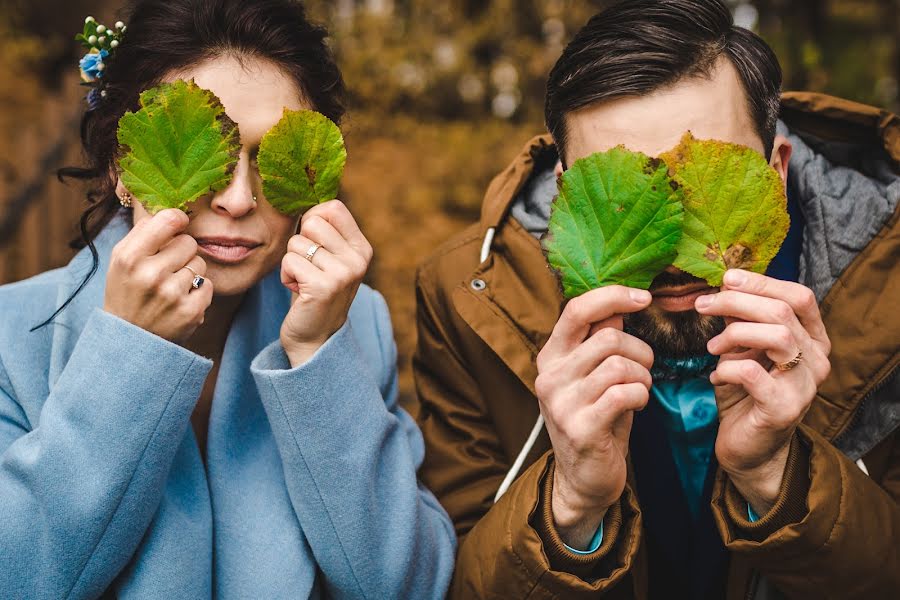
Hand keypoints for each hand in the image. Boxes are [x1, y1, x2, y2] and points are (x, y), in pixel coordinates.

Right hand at [104, 209, 212, 343]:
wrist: (129, 338)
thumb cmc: (127, 291)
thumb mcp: (121, 259)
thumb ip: (145, 233)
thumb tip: (173, 211)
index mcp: (129, 257)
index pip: (168, 220)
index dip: (177, 220)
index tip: (178, 224)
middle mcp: (150, 275)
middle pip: (189, 242)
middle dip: (182, 252)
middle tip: (167, 267)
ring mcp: (172, 295)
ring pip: (200, 263)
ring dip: (190, 272)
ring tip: (171, 287)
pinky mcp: (190, 312)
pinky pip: (208, 284)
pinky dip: (198, 291)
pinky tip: (180, 300)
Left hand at [280, 200, 372, 366]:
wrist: (315, 338)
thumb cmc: (314, 291)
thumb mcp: (329, 258)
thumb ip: (325, 231)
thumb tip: (303, 193)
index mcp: (362, 248)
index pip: (333, 208)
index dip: (313, 219)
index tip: (312, 243)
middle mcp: (358, 259)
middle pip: (312, 222)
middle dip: (300, 244)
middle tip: (308, 268)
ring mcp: (343, 273)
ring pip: (296, 243)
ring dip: (291, 263)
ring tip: (303, 282)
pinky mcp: (323, 287)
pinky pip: (289, 262)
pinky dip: (285, 276)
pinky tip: (298, 291)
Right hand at [535, 286, 653, 548]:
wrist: (584, 479)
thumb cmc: (597, 420)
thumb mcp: (595, 376)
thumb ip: (600, 341)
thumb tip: (617, 306)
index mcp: (551, 357)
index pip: (577, 309)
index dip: (612, 296)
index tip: (643, 297)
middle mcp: (549, 376)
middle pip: (608, 338)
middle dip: (640, 351)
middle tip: (645, 370)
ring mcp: (561, 402)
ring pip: (619, 365)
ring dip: (643, 377)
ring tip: (639, 391)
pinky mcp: (579, 427)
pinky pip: (625, 393)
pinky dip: (641, 396)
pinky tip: (636, 408)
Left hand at [698, 269, 830, 514]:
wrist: (748, 448)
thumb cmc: (745, 393)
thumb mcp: (744, 348)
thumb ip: (743, 320)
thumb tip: (725, 285)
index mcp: (812, 340)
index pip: (798, 296)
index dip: (762, 282)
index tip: (727, 278)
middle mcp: (816, 360)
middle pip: (783, 312)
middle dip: (737, 302)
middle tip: (703, 304)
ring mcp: (804, 386)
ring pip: (778, 336)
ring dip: (735, 333)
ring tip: (712, 346)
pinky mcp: (783, 409)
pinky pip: (753, 373)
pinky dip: (727, 367)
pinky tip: (716, 375)